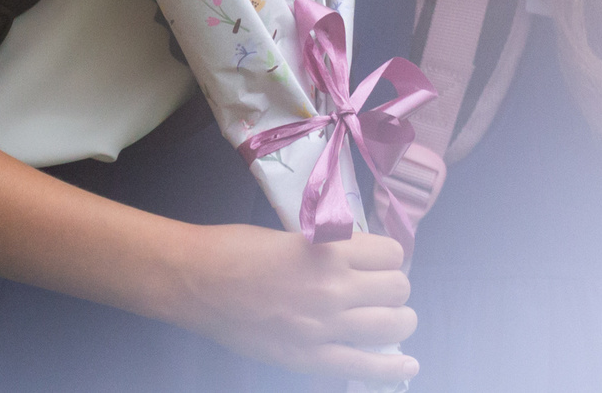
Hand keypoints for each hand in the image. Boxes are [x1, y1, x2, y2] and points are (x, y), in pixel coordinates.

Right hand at [169, 224, 417, 380]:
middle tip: (374, 291)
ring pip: (394, 324)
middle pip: (397, 289)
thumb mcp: (287, 235)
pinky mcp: (312, 356)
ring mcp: (326, 325)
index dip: (385, 258)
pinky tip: (406, 363)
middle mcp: (335, 287)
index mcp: (327, 250)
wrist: (194, 280)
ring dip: (395, 320)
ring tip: (382, 319)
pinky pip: (369, 366)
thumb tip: (356, 262)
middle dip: (391, 288)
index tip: (374, 263)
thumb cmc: (233, 248)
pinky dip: (394, 366)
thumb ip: (325, 250)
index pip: (390, 254)